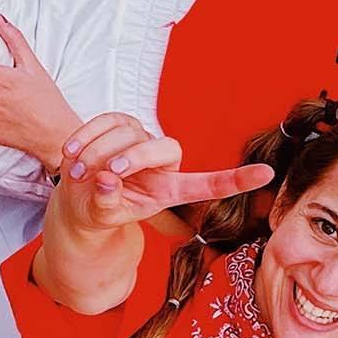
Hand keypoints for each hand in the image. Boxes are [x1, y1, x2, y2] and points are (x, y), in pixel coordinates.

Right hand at [47, 112, 271, 234]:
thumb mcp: (102, 217)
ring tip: (78, 176)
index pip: (208, 185)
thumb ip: (107, 205)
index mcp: (169, 190)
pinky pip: (106, 121)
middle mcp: (162, 162)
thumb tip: (107, 181)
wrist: (77, 196)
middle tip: (105, 175)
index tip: (267, 174)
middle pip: (164, 148)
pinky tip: (70, 155)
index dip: (236, 181)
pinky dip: (86, 137)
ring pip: (130, 133)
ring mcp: (141, 138)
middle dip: (135, 159)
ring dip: (99, 153)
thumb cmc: (98, 211)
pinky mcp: (118, 123)